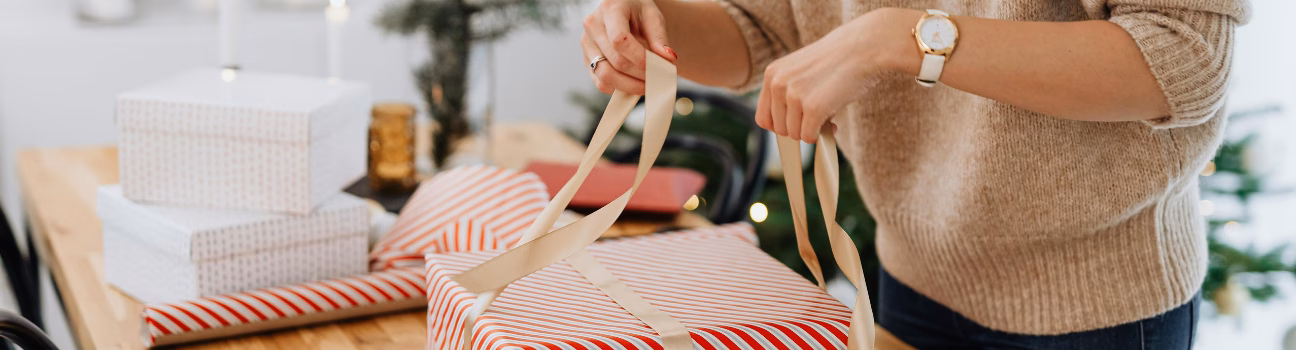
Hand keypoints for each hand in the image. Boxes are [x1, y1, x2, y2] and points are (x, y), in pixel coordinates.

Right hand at [582, 0, 678, 94]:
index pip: (620, 40)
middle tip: (659, 80)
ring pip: (605, 75)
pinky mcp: (586, 59)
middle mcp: (593, 26)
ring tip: (647, 85)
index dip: (639, 58)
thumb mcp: (653, 16)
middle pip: (615, 61)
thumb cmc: (638, 12)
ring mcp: (586, 44)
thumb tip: (668, 58)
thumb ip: (660, 37)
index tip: (658, 67)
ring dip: (630, 86)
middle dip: (640, 75)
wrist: (624, 10)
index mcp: (609, 9)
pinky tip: (633, 84)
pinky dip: (618, 88)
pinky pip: (600, 82)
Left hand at [755, 8, 916, 142]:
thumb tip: (788, 127)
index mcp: (772, 74)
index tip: (797, 124)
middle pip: (779, 129)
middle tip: (818, 120)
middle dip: (799, 128)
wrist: (864, 47)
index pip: (763, 118)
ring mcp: (794, 96)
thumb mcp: (801, 71)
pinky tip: (833, 123)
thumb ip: (788, 93)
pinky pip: (809, 137)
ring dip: (811, 131)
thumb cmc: (838, 60)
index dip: (781, 126)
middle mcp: (778, 84)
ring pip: (794, 135)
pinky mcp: (813, 108)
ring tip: (827, 117)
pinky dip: (821, 136)